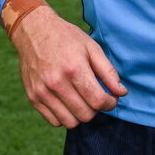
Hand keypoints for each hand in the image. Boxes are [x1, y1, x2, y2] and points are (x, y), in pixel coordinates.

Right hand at [10, 6, 126, 127]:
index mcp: (74, 68)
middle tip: (96, 97)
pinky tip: (68, 102)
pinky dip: (65, 116)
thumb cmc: (67, 38)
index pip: (97, 101)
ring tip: (82, 100)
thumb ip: (108, 72)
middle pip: (85, 115)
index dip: (110, 103)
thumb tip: (121, 93)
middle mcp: (56, 82)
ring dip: (81, 115)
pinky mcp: (33, 97)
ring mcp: (42, 92)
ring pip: (70, 122)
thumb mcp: (92, 48)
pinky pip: (54, 121)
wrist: (34, 31)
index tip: (112, 98)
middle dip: (96, 109)